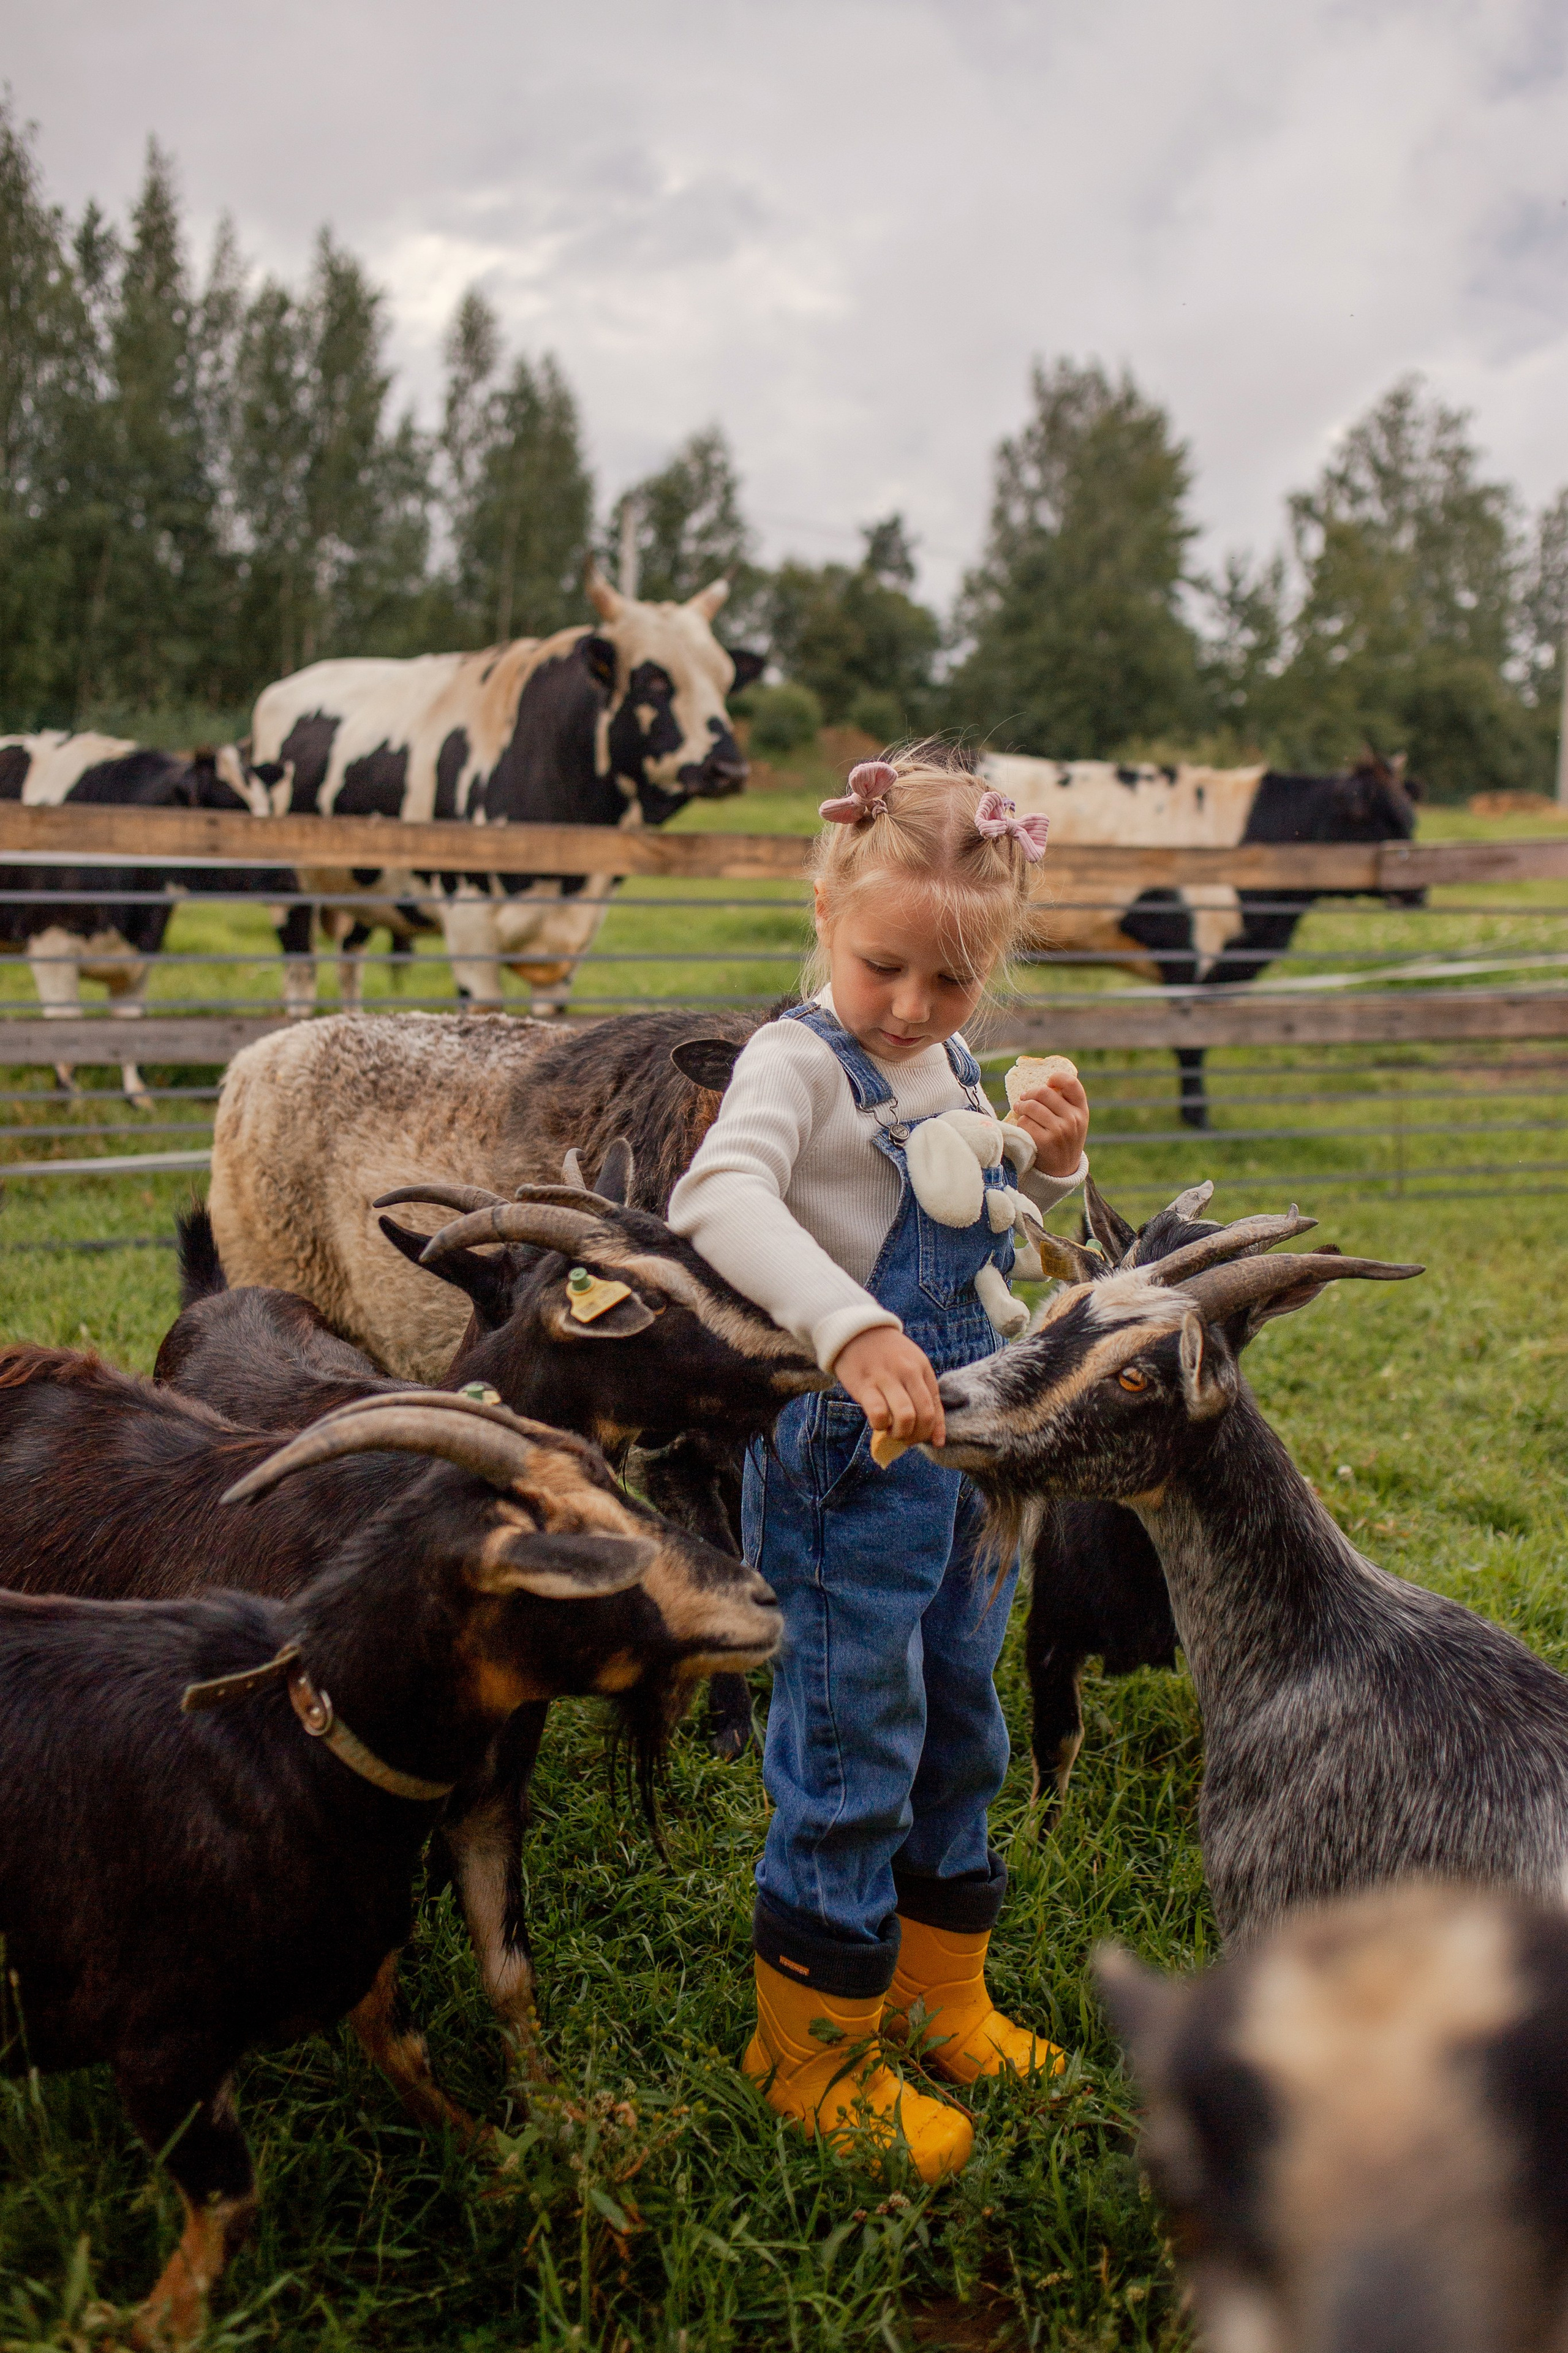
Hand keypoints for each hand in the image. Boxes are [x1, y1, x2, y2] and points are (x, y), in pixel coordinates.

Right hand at [833, 1327, 944, 1448]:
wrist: (855, 1330)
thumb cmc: (886, 1353)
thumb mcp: (911, 1364)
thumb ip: (922, 1393)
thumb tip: (936, 1437)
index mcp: (922, 1368)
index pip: (936, 1407)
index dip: (935, 1430)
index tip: (931, 1442)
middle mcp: (908, 1372)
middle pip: (925, 1415)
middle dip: (917, 1435)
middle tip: (906, 1438)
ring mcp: (887, 1378)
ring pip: (906, 1417)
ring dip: (901, 1434)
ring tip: (892, 1432)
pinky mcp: (865, 1384)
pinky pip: (879, 1413)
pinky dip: (880, 1425)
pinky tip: (877, 1423)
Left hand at [1011, 1076, 1088, 1176]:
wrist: (1062, 1170)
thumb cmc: (1064, 1139)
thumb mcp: (1073, 1121)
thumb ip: (1064, 1103)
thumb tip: (1043, 1082)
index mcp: (1081, 1110)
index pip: (1071, 1083)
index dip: (1057, 1078)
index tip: (1048, 1082)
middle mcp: (1073, 1119)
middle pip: (1043, 1092)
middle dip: (1029, 1094)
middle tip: (1023, 1098)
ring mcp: (1059, 1131)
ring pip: (1031, 1107)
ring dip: (1021, 1107)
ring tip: (1019, 1109)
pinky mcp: (1045, 1142)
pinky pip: (1024, 1123)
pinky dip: (1020, 1124)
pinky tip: (1024, 1128)